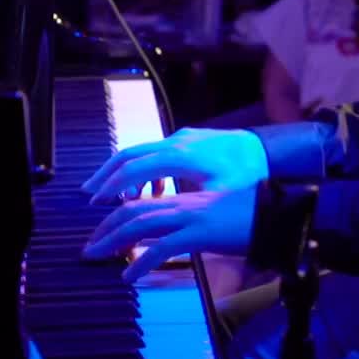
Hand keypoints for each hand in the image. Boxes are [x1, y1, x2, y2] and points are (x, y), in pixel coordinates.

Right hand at [82, 127, 269, 201]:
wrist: (270, 149)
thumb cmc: (248, 175)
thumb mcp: (219, 195)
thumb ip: (185, 205)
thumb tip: (158, 221)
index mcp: (180, 156)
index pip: (135, 168)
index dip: (112, 186)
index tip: (96, 202)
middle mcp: (176, 142)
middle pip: (129, 154)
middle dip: (106, 175)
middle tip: (88, 195)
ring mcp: (181, 138)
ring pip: (141, 151)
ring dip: (123, 173)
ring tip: (112, 197)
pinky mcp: (187, 140)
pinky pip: (155, 153)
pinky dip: (143, 170)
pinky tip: (148, 192)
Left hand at [83, 186, 256, 283]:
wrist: (280, 216)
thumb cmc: (253, 222)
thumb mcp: (216, 227)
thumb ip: (194, 234)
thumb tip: (177, 246)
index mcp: (185, 202)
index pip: (141, 205)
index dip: (116, 218)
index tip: (101, 234)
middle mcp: (183, 205)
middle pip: (132, 211)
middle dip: (105, 228)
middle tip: (88, 249)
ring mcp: (191, 217)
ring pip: (140, 224)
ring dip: (113, 241)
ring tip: (97, 258)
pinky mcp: (200, 233)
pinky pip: (162, 247)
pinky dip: (141, 261)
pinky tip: (129, 276)